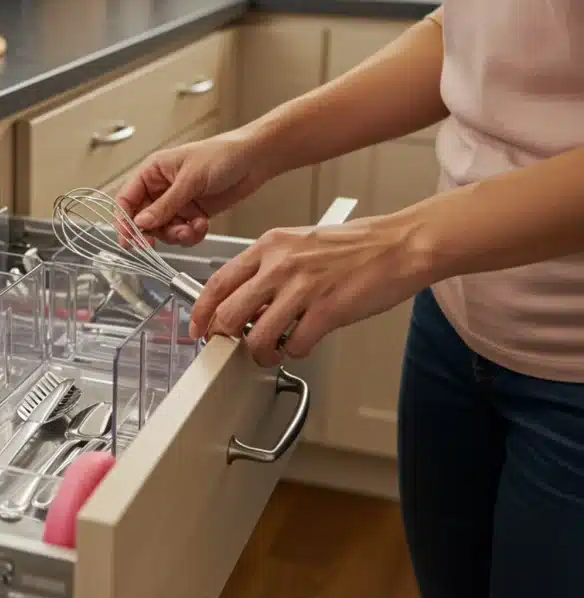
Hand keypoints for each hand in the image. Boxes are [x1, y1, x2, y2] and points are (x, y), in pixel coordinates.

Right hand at [116, 131, 263, 244]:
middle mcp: (161, 189)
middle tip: (157, 243)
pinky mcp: (192, 214)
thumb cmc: (223, 154)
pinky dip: (191, 234)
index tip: (129, 239)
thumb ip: (165, 205)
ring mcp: (177, 203)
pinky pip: (182, 233)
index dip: (124, 220)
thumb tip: (141, 223)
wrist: (256, 159)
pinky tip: (202, 224)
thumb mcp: (190, 179)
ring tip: (192, 228)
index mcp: (153, 172)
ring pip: (164, 230)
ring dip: (176, 235)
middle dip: (154, 232)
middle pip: (143, 220)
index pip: (127, 199)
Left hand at [187, 215, 430, 365]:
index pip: (217, 282)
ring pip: (259, 336)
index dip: (202, 311)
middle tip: (233, 347)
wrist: (400, 245)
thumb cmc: (356, 246)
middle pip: (230, 314)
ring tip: (271, 352)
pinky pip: (296, 344)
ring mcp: (303, 288)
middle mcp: (280, 265)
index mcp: (269, 246)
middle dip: (226, 339)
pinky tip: (303, 343)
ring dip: (262, 353)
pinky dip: (296, 351)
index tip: (198, 327)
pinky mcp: (327, 310)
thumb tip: (247, 301)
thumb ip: (269, 269)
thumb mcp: (299, 245)